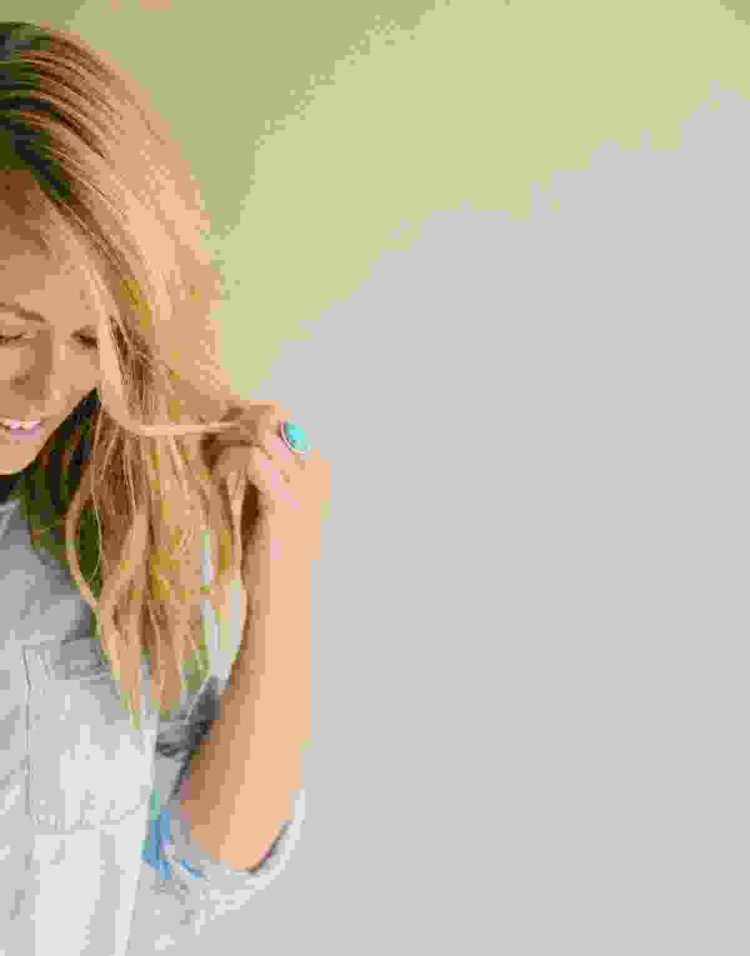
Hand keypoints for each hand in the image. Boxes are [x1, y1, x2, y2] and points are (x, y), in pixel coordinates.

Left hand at [200, 401, 329, 585]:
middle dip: (237, 422)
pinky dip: (226, 462)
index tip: (222, 434)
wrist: (283, 597)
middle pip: (275, 414)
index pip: (284, 416)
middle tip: (213, 444)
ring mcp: (303, 483)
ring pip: (260, 431)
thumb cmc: (274, 554)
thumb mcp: (271, 501)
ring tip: (212, 464)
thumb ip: (264, 471)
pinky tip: (216, 480)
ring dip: (227, 442)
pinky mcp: (283, 500)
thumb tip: (235, 438)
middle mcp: (316, 469)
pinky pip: (251, 458)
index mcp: (318, 466)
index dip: (248, 417)